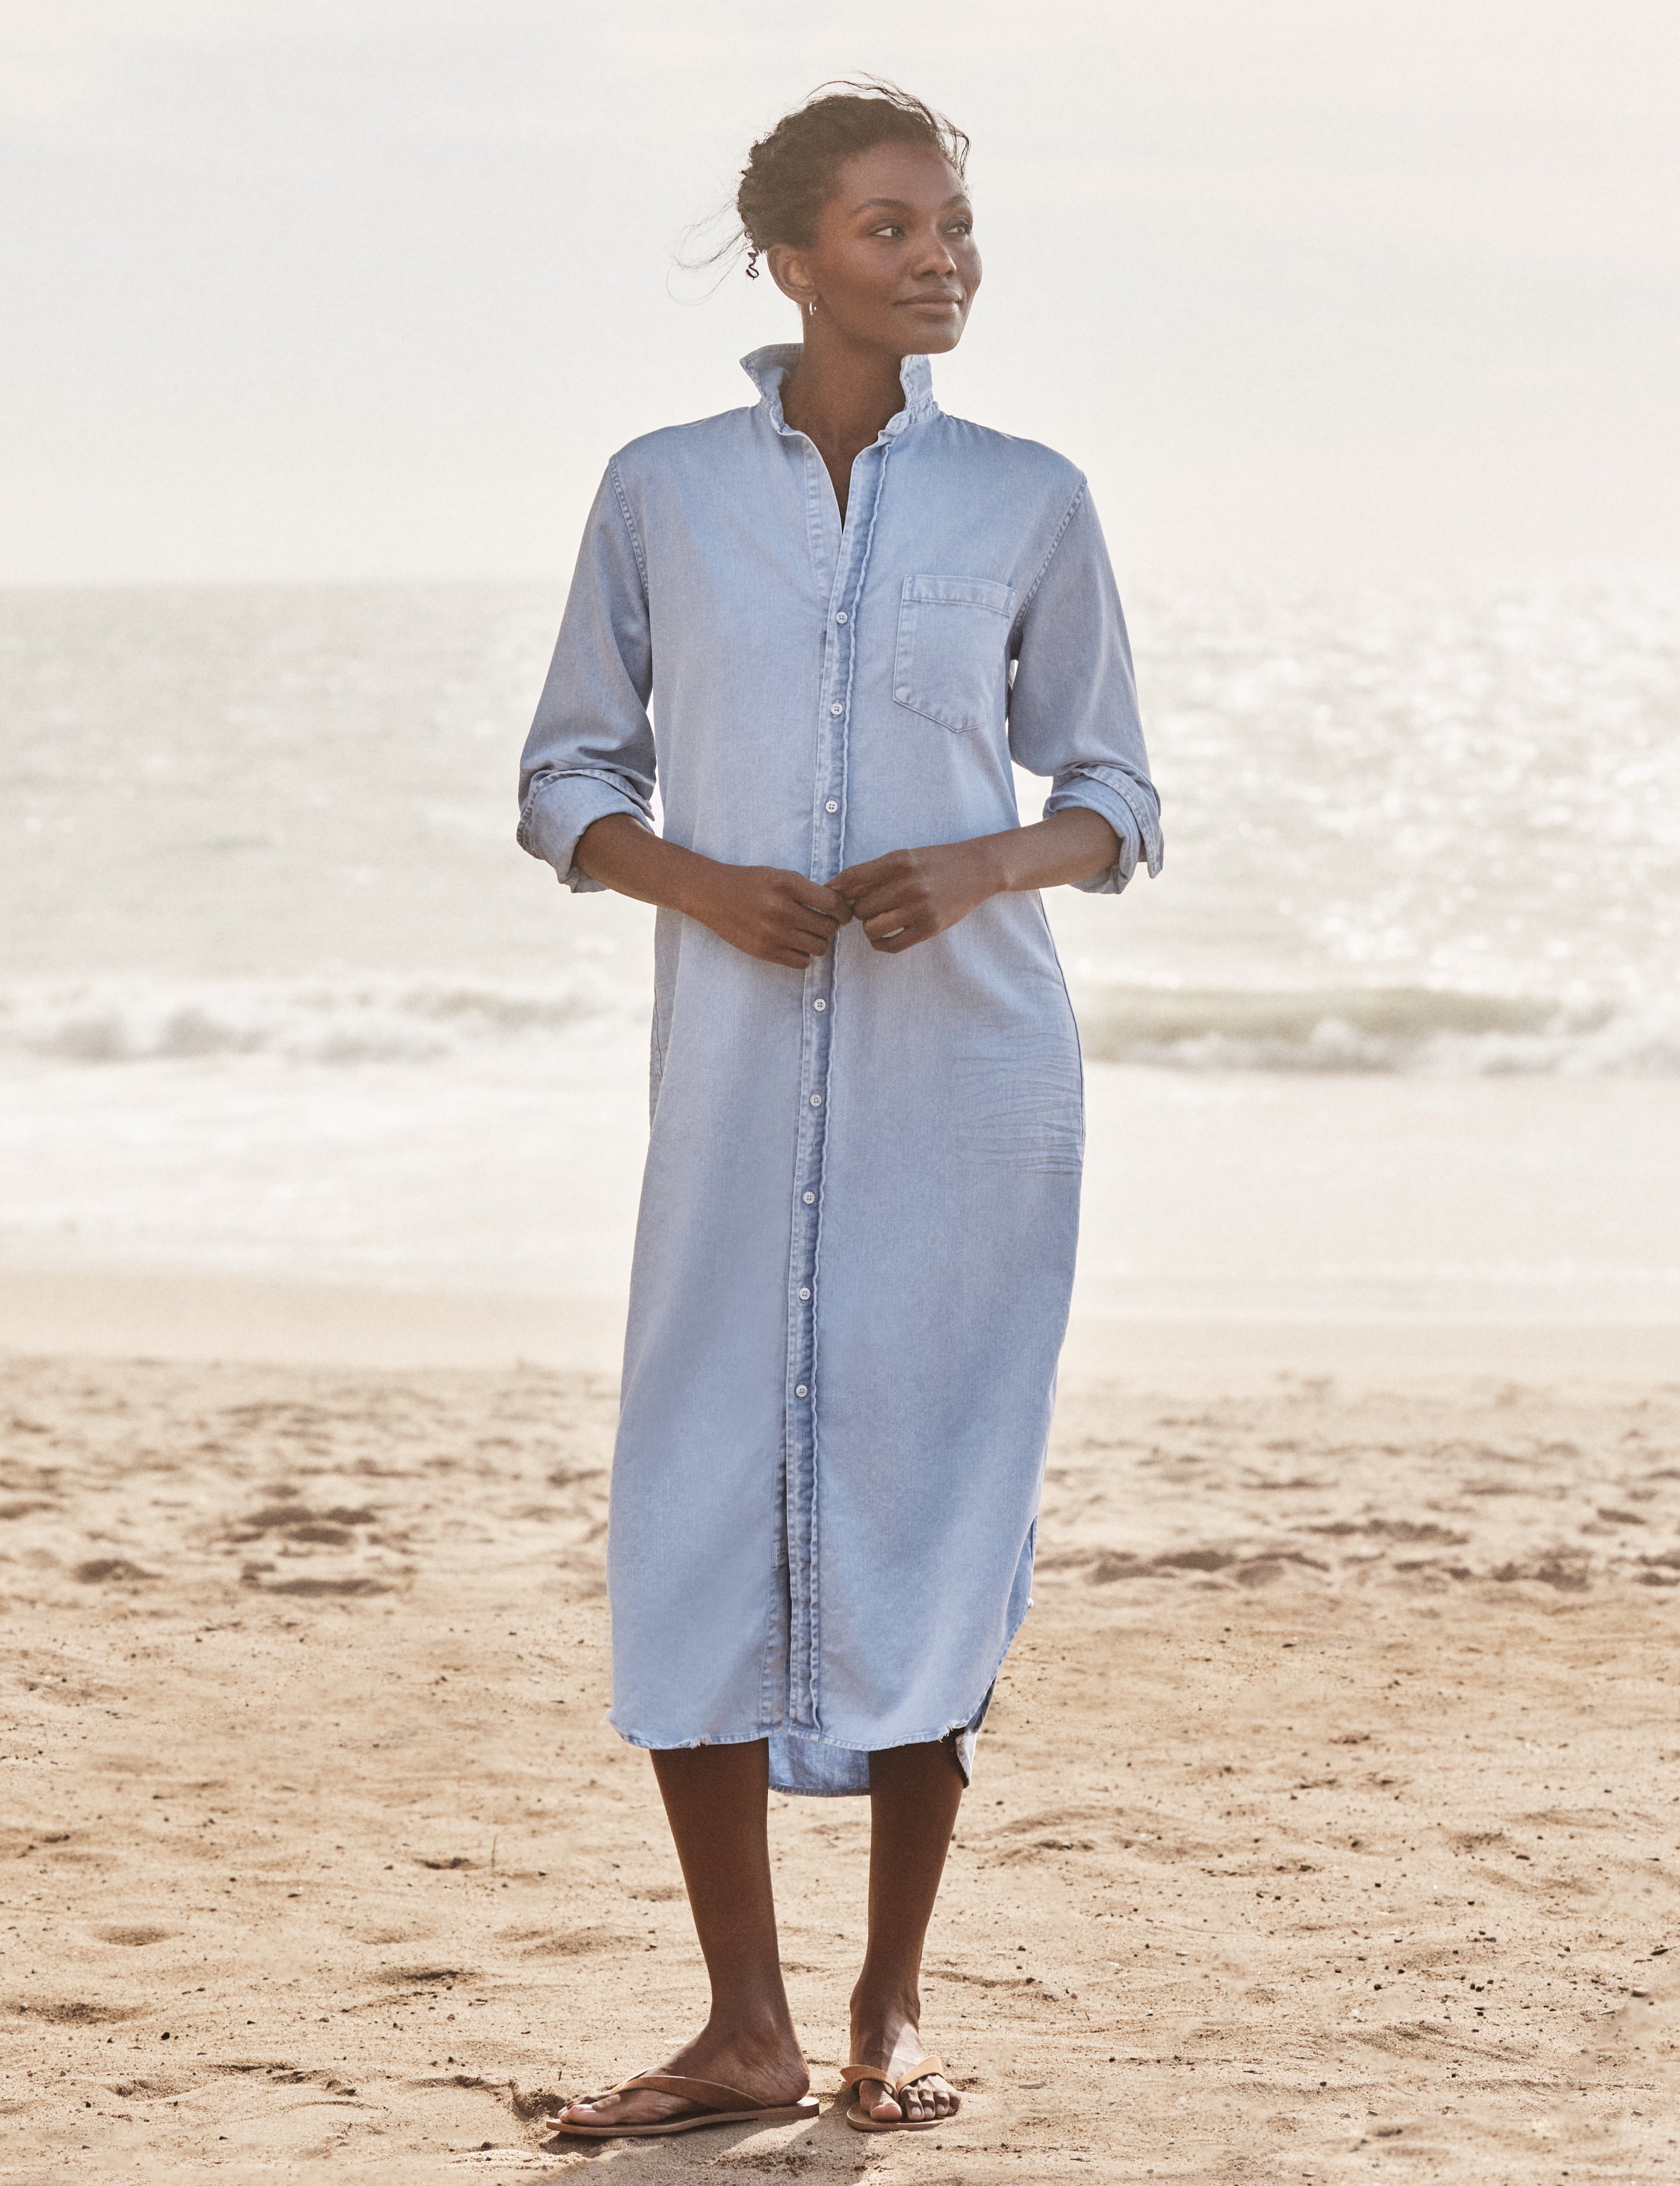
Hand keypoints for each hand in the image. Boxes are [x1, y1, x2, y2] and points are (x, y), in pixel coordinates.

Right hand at [687, 862, 852, 968]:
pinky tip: (796, 944)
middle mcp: (781, 910)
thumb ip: (807, 889)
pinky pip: (802, 962)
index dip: (843, 910)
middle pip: (828, 928)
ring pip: (819, 948)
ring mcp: (772, 933)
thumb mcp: (780, 875)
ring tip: (809, 934)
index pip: (832, 904)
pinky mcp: (765, 951)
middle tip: (824, 923)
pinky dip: (804, 955)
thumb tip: (838, 907)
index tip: (842, 913)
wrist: (713, 895)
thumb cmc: (749, 882)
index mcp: (787, 885)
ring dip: (819, 942)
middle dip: (831, 926)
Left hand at [832, 841, 998, 953]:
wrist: (977, 869)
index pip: (852, 878)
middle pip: (860, 907)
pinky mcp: (929, 928)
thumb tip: (837, 889)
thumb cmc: (936, 862)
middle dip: (859, 910)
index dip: (836, 890)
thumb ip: (875, 872)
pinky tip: (884, 937)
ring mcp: (920, 908)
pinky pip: (891, 945)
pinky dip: (881, 943)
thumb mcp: (905, 857)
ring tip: (879, 920)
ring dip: (869, 927)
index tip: (832, 897)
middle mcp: (908, 884)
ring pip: (871, 928)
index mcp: (898, 862)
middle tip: (870, 908)